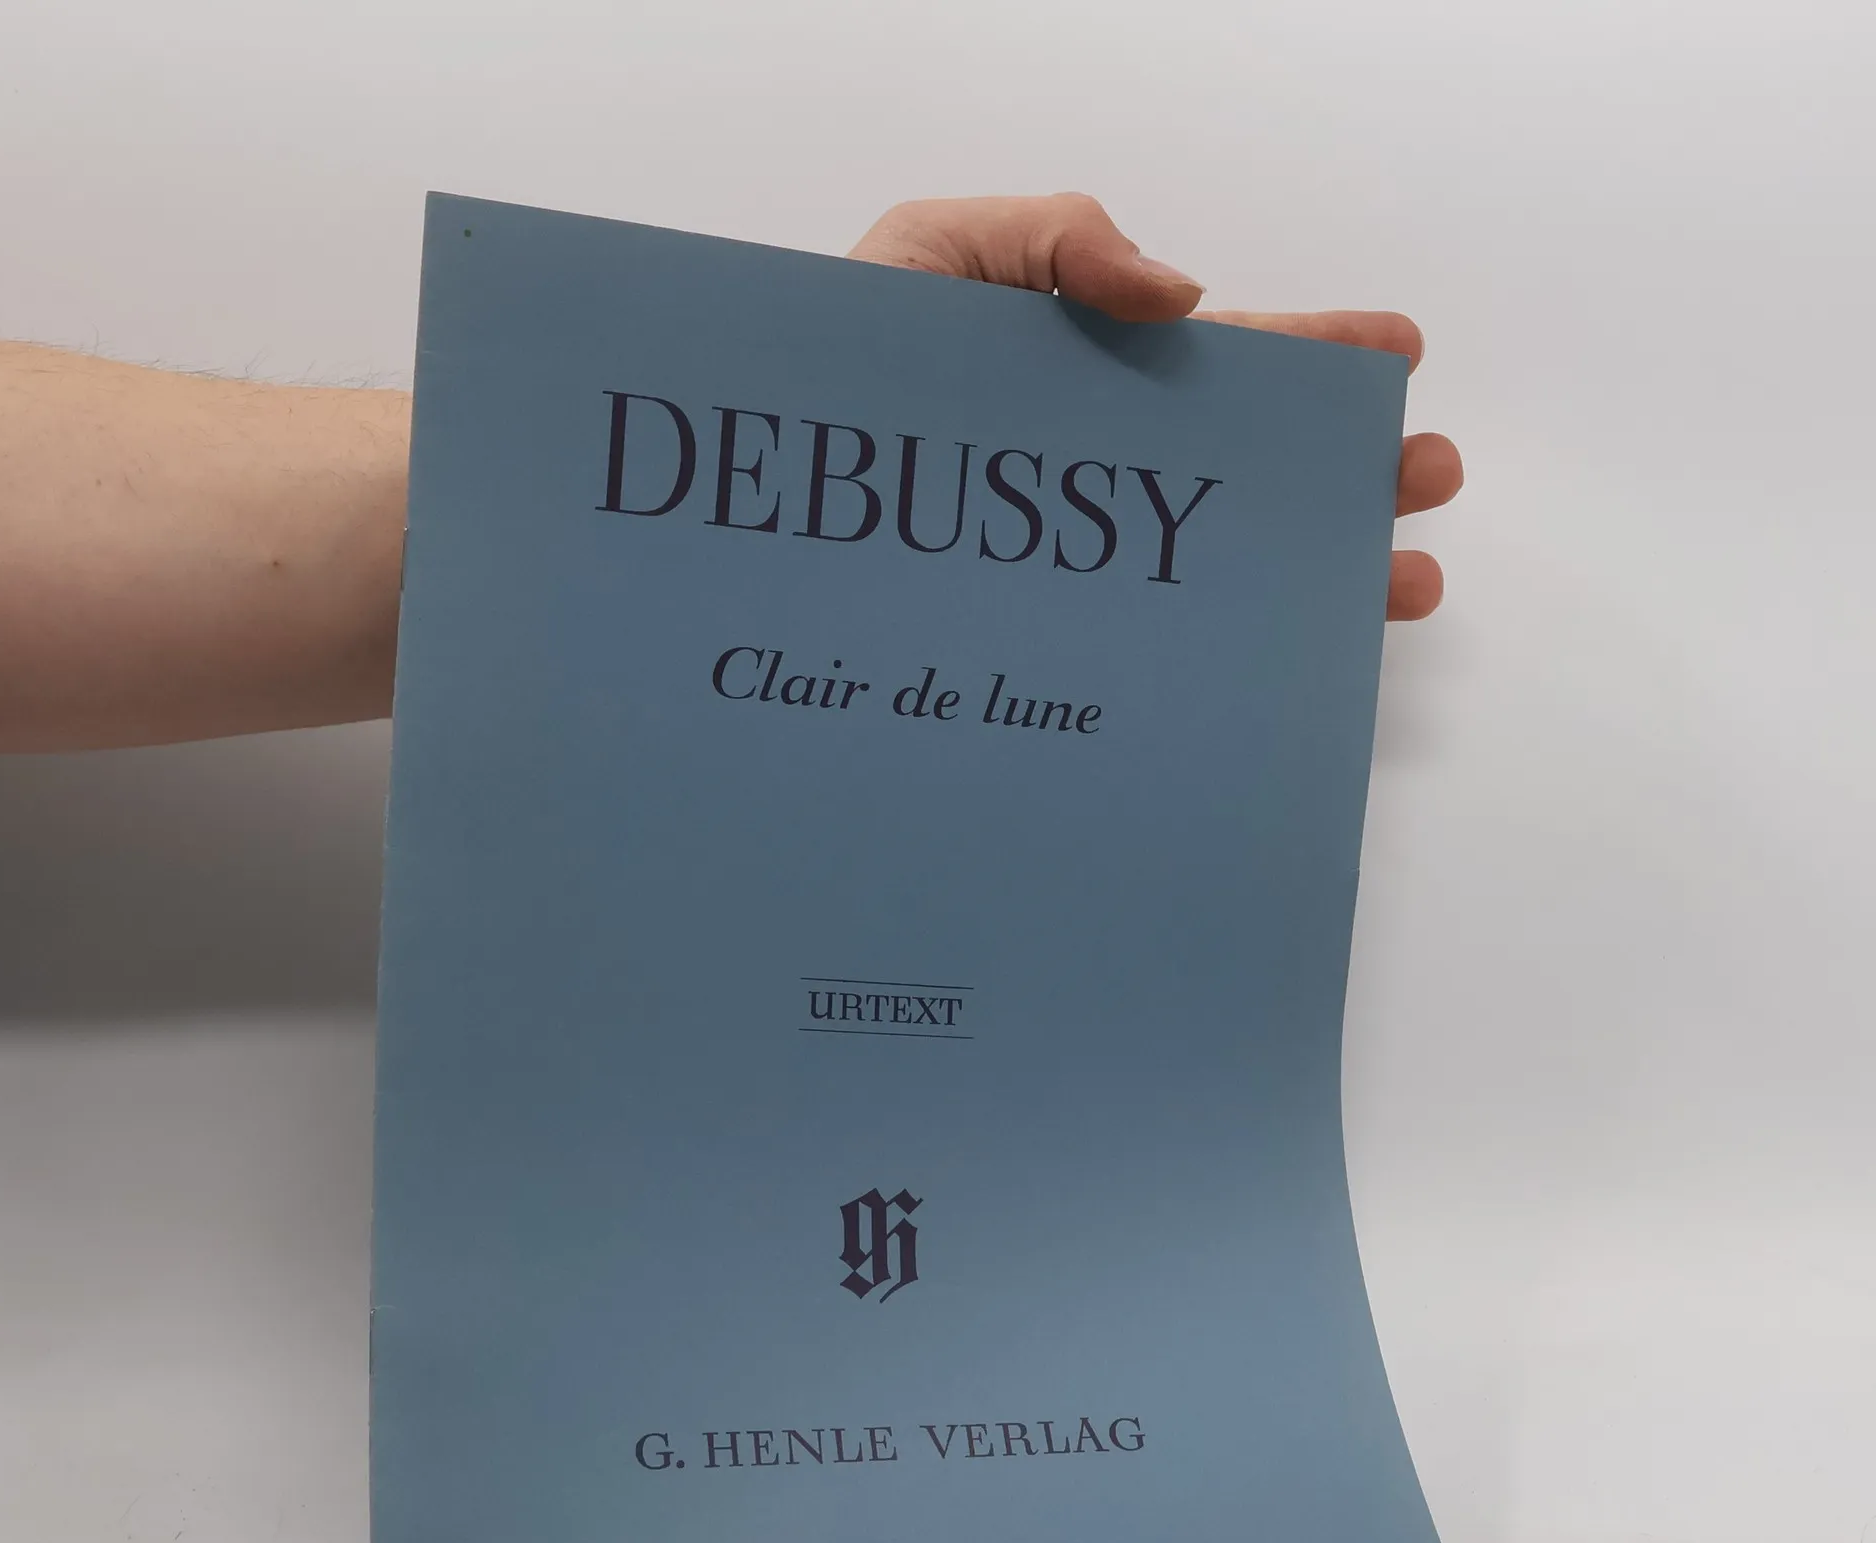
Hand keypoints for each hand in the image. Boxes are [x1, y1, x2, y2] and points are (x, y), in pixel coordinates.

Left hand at [849, 194, 1460, 620]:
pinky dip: (1215, 664)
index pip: (1220, 368)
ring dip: (1313, 572)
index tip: (1395, 358)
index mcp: (1085, 375)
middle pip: (1241, 473)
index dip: (1310, 360)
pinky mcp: (1039, 629)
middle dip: (1345, 473)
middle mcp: (1094, 471)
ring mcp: (1072, 558)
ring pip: (1211, 569)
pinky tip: (1275, 677)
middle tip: (1427, 475)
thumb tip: (1185, 300)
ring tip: (1400, 587)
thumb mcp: (941, 248)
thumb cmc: (833, 350)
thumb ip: (1061, 237)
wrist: (743, 478)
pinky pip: (1139, 650)